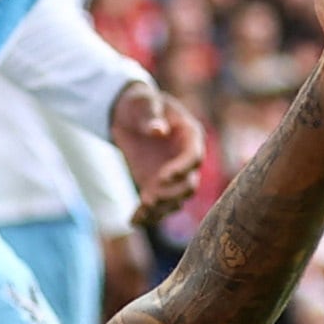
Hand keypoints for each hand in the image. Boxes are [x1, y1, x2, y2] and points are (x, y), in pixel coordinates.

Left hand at [108, 78, 206, 218]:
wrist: (129, 114)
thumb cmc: (140, 103)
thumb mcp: (143, 102)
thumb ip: (151, 115)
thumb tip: (159, 130)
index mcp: (190, 136)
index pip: (194, 157)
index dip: (181, 169)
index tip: (163, 176)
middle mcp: (186, 159)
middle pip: (188, 184)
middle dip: (171, 194)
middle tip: (149, 198)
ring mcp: (173, 175)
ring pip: (174, 200)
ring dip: (160, 209)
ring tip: (140, 213)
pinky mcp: (156, 185)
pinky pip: (156, 205)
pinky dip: (146, 215)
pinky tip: (132, 221)